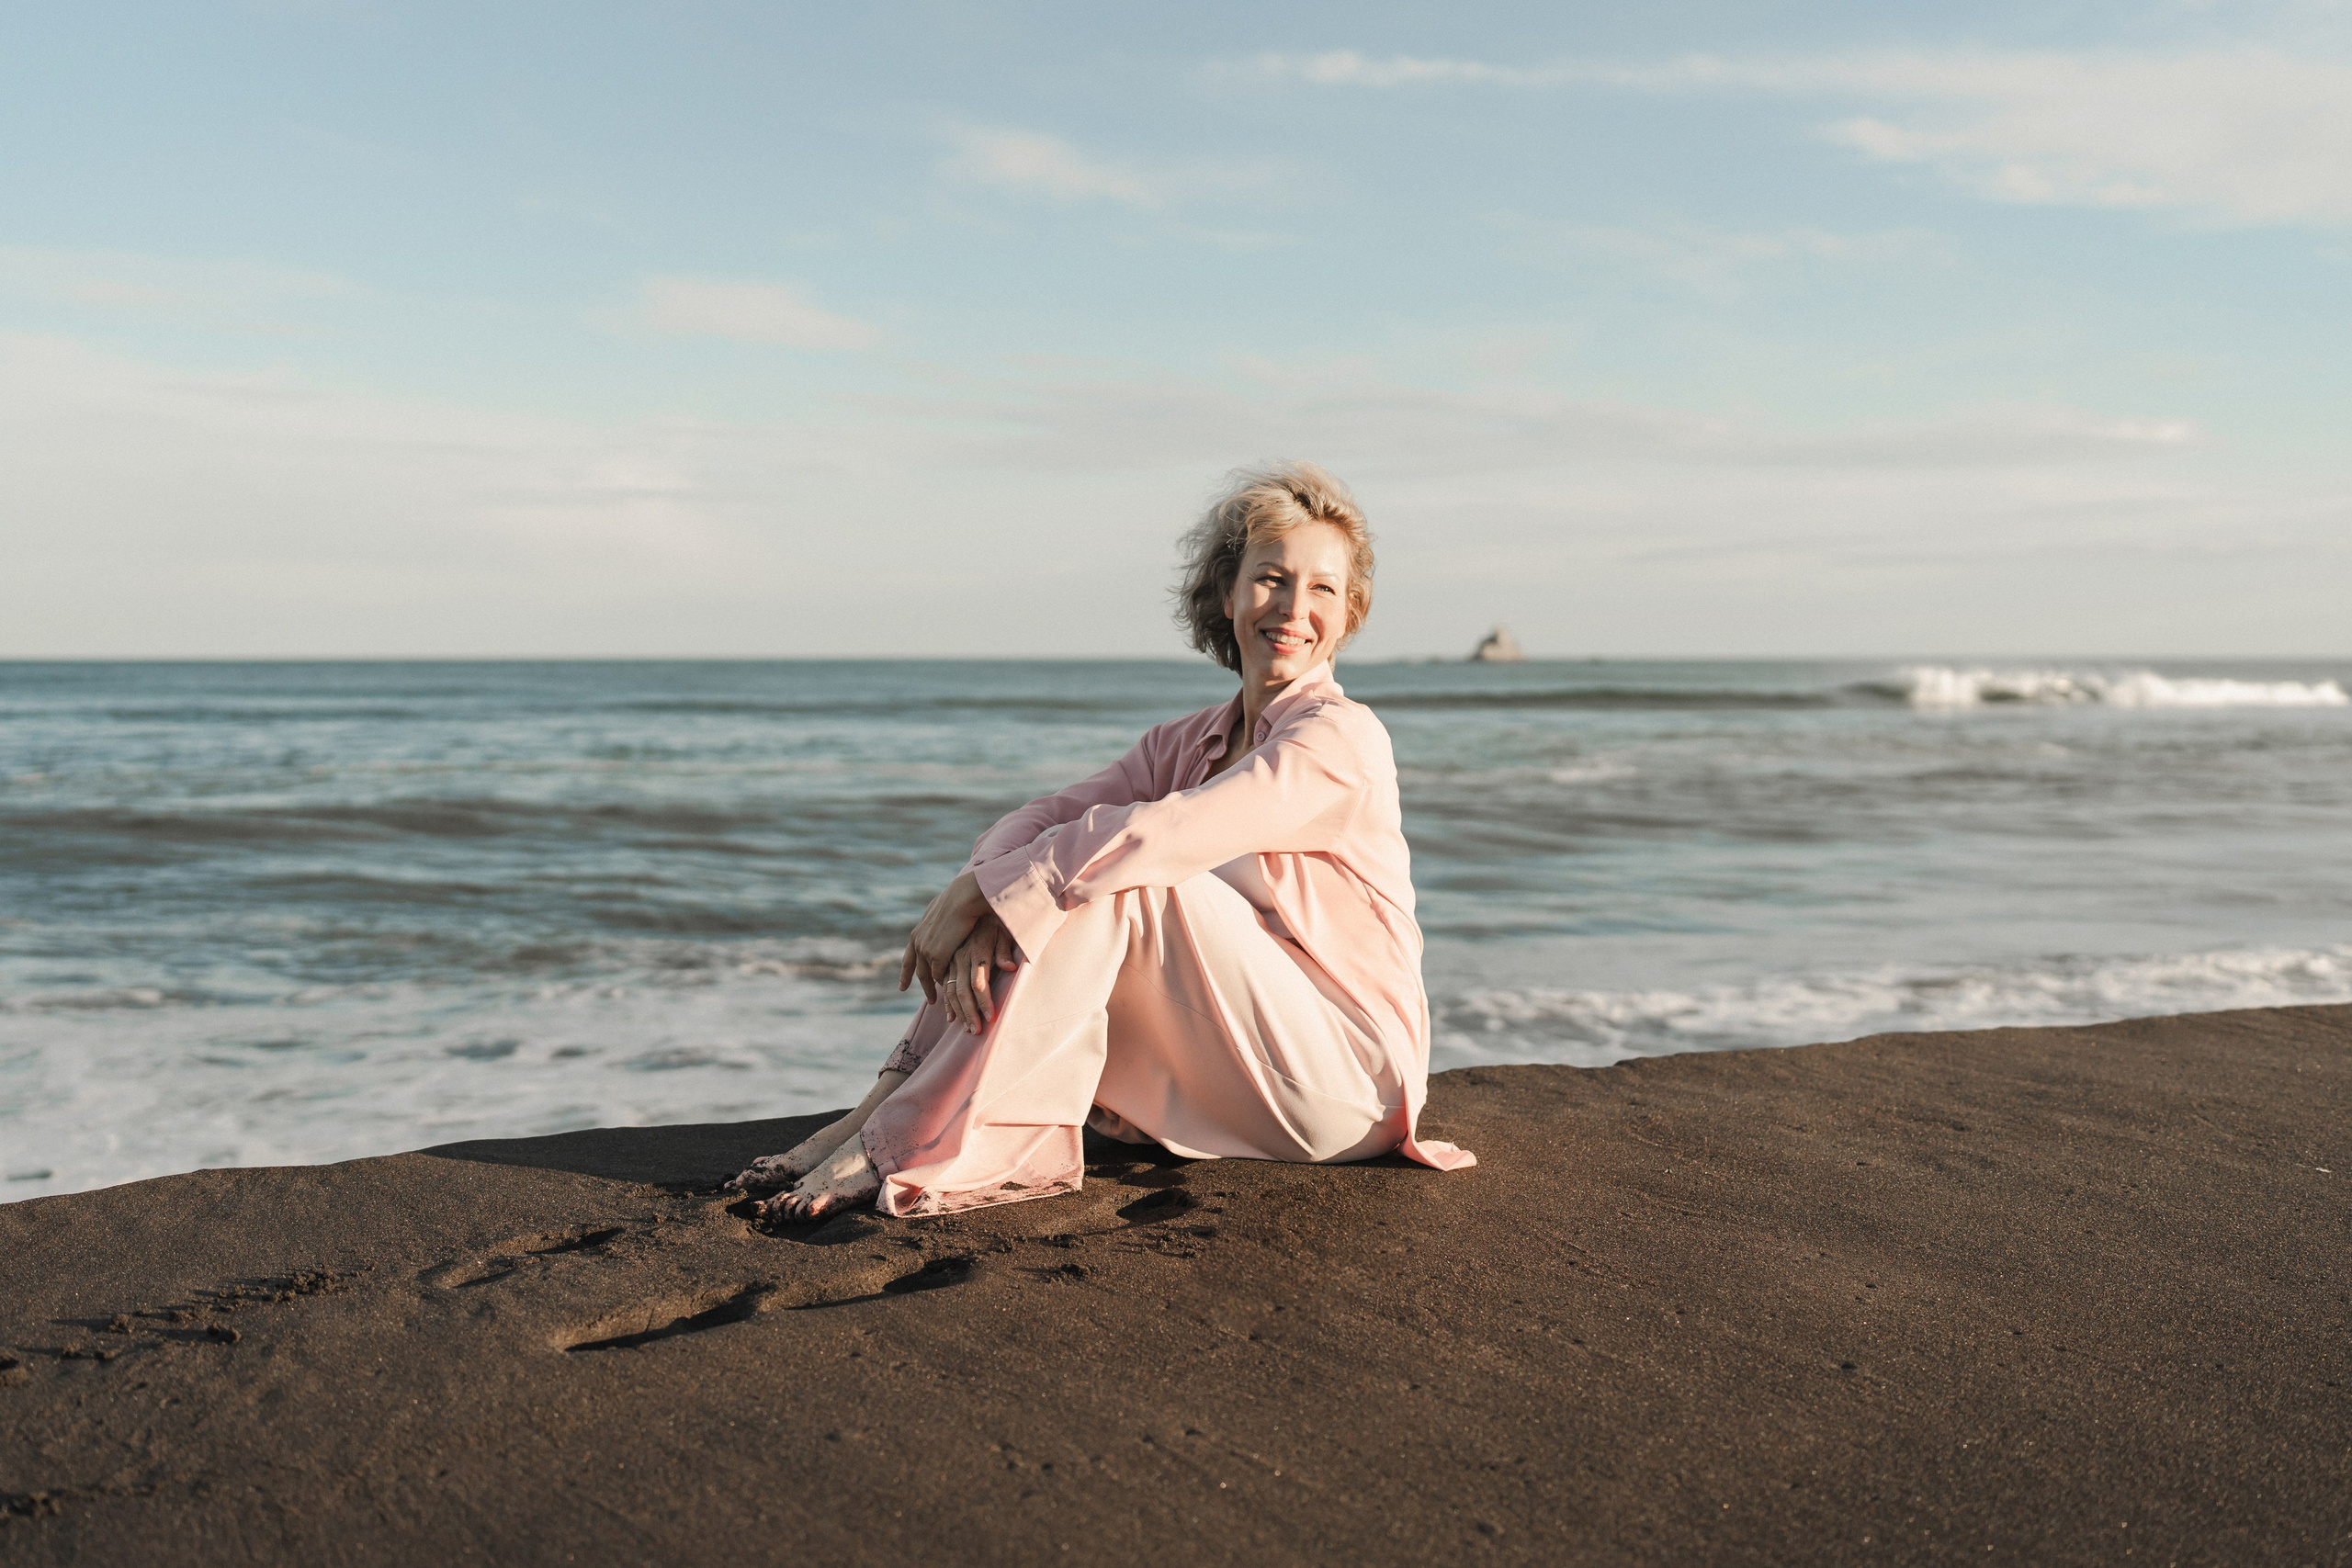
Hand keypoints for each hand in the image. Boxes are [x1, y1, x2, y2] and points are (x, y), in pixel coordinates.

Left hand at [897, 869, 993, 1004]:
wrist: (963, 898)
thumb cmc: (959, 899)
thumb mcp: (941, 910)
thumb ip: (937, 920)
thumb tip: (940, 918)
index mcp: (917, 932)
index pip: (908, 957)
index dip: (906, 973)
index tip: (902, 987)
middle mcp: (918, 943)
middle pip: (917, 971)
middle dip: (922, 986)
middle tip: (929, 1000)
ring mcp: (926, 950)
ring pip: (928, 976)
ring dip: (932, 989)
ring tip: (937, 1001)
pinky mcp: (937, 956)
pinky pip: (939, 975)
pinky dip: (944, 983)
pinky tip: (949, 990)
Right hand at [937, 912, 1020, 1032]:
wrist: (973, 898)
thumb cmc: (996, 916)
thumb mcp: (1004, 929)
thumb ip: (1004, 949)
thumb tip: (1010, 967)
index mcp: (976, 949)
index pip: (978, 982)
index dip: (984, 1001)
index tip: (991, 1019)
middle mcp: (960, 955)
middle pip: (961, 991)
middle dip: (969, 1013)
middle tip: (976, 1031)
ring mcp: (950, 957)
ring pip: (948, 990)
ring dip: (957, 1011)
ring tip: (966, 1028)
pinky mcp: (945, 959)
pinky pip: (941, 984)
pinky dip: (945, 1001)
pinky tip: (948, 1015)